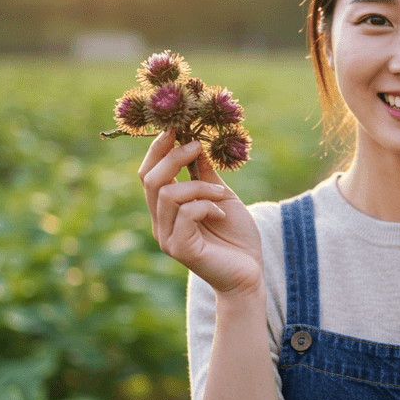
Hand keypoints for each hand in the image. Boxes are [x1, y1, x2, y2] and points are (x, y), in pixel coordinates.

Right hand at [138, 130, 263, 297]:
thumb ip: (205, 174)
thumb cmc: (237, 236)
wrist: (250, 274)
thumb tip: (195, 142)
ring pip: (168, 194)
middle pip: (150, 180)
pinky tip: (221, 213)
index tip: (176, 126)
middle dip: (172, 156)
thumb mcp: (221, 196)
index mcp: (167, 209)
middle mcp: (161, 223)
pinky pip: (185, 213)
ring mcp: (168, 238)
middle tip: (197, 146)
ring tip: (221, 195)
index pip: (148, 173)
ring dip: (199, 186)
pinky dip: (206, 205)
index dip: (158, 149)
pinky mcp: (180, 250)